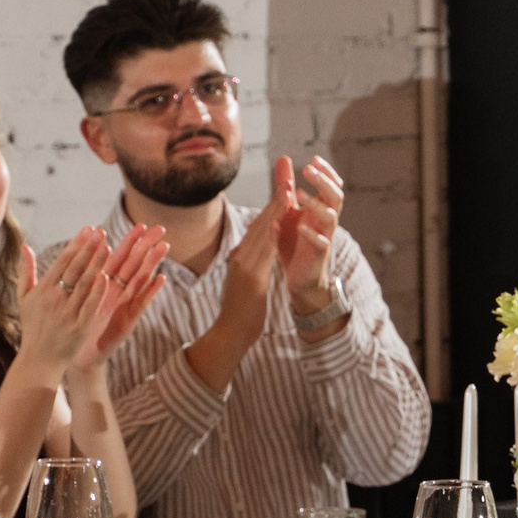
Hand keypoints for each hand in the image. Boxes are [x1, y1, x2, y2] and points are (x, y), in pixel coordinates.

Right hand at [17, 231, 115, 377]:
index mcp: (42, 290)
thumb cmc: (33, 325)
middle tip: (101, 232)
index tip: (88, 230)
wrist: (40, 358)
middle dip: (89, 249)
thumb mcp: (24, 298)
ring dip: (97, 264)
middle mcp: (54, 300)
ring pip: (85, 284)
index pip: (62, 262)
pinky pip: (91, 305)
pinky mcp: (80, 327)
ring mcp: (67, 313)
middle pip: (75, 269)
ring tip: (108, 248)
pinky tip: (107, 276)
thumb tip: (25, 246)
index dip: (76, 244)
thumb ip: (26, 271)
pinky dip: (98, 290)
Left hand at [73, 225, 169, 372]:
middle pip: (135, 264)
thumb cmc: (77, 325)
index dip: (130, 242)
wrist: (80, 355)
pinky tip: (161, 279)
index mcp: (105, 284)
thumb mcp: (77, 297)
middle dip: (147, 246)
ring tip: (164, 247)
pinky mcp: (128, 321)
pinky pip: (141, 303)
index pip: (120, 257)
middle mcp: (119, 292)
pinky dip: (150, 291)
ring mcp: (125, 306)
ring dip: (153, 263)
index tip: (141, 225)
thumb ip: (80, 276)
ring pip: (140, 280)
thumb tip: (80, 254)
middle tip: (161, 228)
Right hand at [218, 192, 285, 330]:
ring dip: (276, 212)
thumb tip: (249, 256)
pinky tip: (280, 222)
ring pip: (262, 234)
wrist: (230, 334)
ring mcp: (244, 267)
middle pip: (259, 225)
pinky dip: (272, 235)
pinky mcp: (251, 279)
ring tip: (288, 193)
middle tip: (287, 183)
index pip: (256, 229)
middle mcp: (239, 258)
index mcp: (239, 258)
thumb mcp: (243, 283)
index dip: (270, 210)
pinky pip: (264, 253)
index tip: (282, 193)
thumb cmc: (240, 312)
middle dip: (274, 203)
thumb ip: (247, 267)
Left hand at [274, 155, 346, 318]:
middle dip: (324, 181)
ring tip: (299, 193)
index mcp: (321, 209)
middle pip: (335, 197)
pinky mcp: (318, 255)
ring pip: (330, 217)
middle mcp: (326, 222)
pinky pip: (321, 243)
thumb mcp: (288, 210)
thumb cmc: (296, 242)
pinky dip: (311, 234)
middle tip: (308, 168)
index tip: (314, 158)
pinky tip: (299, 226)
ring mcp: (324, 237)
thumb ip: (286, 186)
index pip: (332, 186)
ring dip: (315, 204)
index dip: (327, 172)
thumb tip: (283, 158)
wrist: (301, 278)